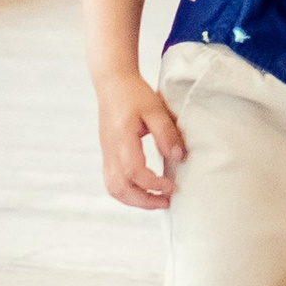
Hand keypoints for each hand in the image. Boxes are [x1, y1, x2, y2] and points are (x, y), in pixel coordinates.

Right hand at [97, 71, 185, 210]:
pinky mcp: (107, 154)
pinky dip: (126, 193)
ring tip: (156, 200)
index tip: (173, 185)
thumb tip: (179, 158)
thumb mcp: (156, 109)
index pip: (134, 172)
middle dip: (144, 201)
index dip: (154, 185)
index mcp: (122, 139)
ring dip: (134, 200)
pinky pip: (112, 182)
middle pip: (120, 188)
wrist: (112, 83)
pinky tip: (143, 191)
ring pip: (114, 188)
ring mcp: (106, 154)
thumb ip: (167, 133)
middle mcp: (110, 150)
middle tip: (167, 202)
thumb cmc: (134, 94)